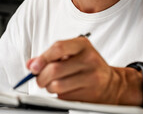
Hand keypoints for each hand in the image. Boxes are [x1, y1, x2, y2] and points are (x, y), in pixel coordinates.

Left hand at [27, 36, 141, 104]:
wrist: (111, 83)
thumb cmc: (87, 65)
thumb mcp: (71, 54)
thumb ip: (50, 56)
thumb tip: (31, 64)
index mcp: (83, 45)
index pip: (58, 48)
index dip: (42, 58)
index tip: (34, 67)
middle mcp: (89, 59)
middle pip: (54, 69)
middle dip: (41, 77)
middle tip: (40, 79)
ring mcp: (91, 77)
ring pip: (57, 85)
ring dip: (49, 87)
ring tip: (53, 84)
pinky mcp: (90, 94)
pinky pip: (64, 96)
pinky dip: (59, 95)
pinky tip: (66, 89)